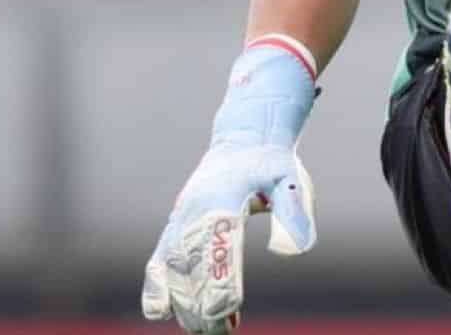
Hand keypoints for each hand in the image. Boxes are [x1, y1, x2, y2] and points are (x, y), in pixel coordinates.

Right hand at [142, 38, 319, 332]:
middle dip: (202, 303)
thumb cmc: (272, 161)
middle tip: (218, 332)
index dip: (221, 281)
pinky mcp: (176, 224)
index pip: (217, 248)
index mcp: (222, 198)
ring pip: (171, 268)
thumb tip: (290, 251)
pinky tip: (161, 313)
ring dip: (183, 302)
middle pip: (191, 265)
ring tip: (203, 330)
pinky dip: (157, 287)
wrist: (244, 136)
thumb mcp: (291, 179)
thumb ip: (293, 213)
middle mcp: (195, 209)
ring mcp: (181, 217)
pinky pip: (158, 259)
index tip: (230, 310)